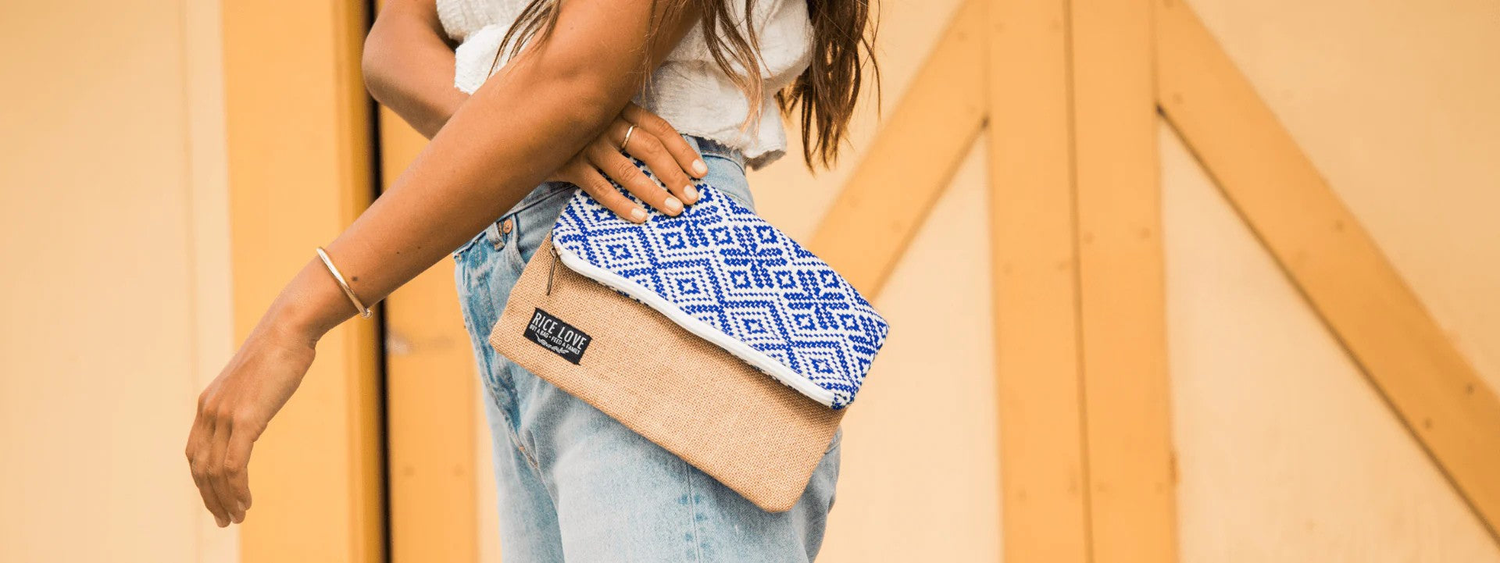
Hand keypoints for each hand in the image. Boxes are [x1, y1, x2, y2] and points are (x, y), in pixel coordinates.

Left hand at [185, 316, 317, 526]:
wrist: (288, 330)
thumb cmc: (279, 351)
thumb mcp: (254, 380)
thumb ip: (247, 400)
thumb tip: (255, 410)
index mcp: (208, 403)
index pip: (195, 453)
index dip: (202, 481)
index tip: (216, 499)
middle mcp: (210, 411)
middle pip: (200, 468)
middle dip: (210, 498)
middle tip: (224, 520)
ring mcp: (225, 416)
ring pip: (215, 472)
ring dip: (224, 500)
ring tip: (236, 517)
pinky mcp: (245, 420)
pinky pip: (234, 466)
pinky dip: (237, 490)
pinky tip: (246, 502)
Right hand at [549, 102, 708, 222]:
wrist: (523, 127)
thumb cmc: (574, 127)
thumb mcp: (603, 118)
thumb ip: (628, 129)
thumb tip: (670, 162)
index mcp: (620, 108)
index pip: (660, 128)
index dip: (683, 151)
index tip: (701, 173)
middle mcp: (606, 122)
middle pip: (650, 149)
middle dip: (675, 175)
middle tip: (692, 198)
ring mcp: (586, 142)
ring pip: (627, 171)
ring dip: (654, 192)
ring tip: (673, 210)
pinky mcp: (568, 163)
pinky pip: (599, 188)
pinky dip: (621, 204)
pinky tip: (639, 217)